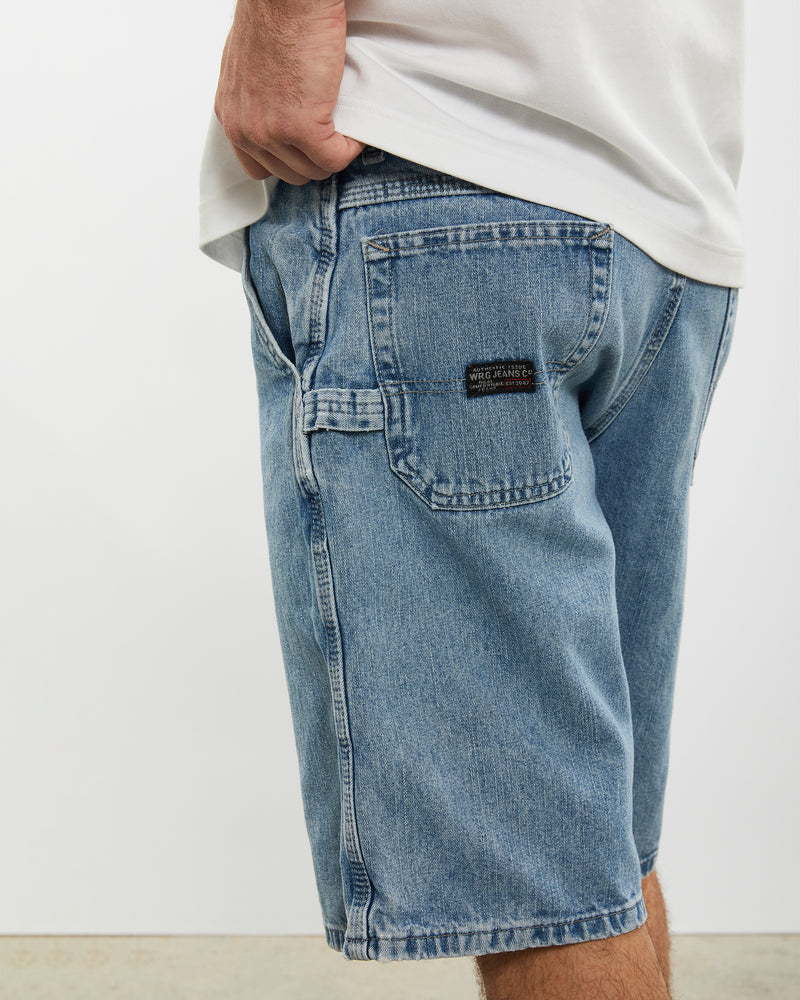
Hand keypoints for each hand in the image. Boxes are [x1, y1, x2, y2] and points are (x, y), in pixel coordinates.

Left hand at [214, 0, 365, 183]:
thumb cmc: (275, 17)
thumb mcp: (249, 69)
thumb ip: (257, 101)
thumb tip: (280, 114)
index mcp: (232, 115)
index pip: (258, 166)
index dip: (288, 159)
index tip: (306, 146)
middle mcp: (246, 129)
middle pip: (289, 173)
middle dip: (314, 158)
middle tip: (332, 135)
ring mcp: (272, 131)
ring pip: (314, 169)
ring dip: (335, 151)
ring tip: (344, 127)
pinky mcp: (301, 127)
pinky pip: (336, 157)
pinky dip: (351, 146)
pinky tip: (354, 128)